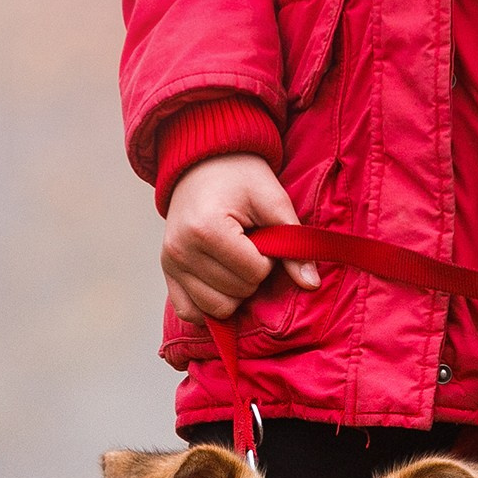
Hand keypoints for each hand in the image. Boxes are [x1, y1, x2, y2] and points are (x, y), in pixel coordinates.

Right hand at [161, 153, 320, 322]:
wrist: (203, 163)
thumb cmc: (240, 177)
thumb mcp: (273, 200)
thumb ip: (294, 242)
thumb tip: (312, 284)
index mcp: (206, 229)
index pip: (254, 273)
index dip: (268, 259)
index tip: (261, 237)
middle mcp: (181, 250)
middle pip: (236, 294)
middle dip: (252, 275)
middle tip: (247, 247)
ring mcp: (170, 264)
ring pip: (217, 310)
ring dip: (234, 292)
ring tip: (233, 261)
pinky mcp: (166, 274)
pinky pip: (190, 313)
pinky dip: (209, 306)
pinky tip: (219, 284)